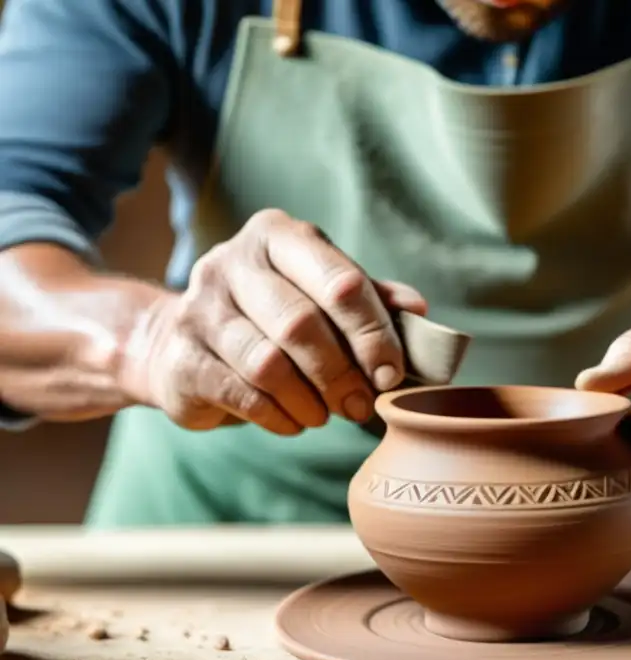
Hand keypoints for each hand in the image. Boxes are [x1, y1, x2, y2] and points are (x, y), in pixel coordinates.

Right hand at [119, 209, 426, 434]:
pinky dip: (278, 416)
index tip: (391, 374)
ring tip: (326, 414)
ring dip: (310, 400)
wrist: (181, 342)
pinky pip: (241, 394)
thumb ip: (370, 299)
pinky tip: (295, 420)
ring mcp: (198, 306)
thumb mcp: (322, 296)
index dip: (373, 333)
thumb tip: (418, 311)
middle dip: (342, 374)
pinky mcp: (180, 356)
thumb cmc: (273, 318)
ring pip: (268, 364)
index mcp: (280, 236)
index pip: (340, 282)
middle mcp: (234, 261)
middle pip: (302, 324)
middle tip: (362, 405)